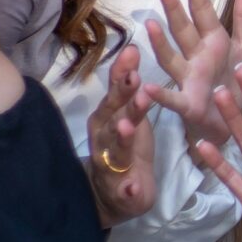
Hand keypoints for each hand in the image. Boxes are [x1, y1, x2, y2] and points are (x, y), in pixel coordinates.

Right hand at [85, 45, 158, 227]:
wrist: (115, 193)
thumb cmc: (123, 143)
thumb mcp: (126, 111)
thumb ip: (125, 85)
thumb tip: (131, 48)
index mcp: (107, 117)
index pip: (115, 92)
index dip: (122, 74)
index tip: (133, 53)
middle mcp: (104, 137)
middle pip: (113, 116)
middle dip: (123, 100)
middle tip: (137, 83)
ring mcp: (110, 164)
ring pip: (116, 149)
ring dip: (121, 138)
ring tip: (127, 127)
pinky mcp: (121, 190)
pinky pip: (124, 190)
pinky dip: (128, 189)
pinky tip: (132, 187)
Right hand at [143, 0, 241, 149]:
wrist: (234, 120)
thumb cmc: (235, 79)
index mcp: (213, 41)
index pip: (203, 11)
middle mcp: (196, 57)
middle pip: (183, 29)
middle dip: (173, 8)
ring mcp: (189, 79)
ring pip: (171, 58)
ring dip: (160, 43)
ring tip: (151, 25)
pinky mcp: (188, 104)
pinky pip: (172, 98)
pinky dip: (160, 94)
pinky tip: (148, 86)